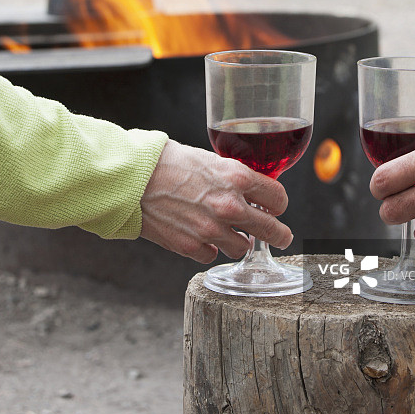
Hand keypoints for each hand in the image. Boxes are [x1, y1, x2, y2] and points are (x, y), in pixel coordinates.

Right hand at [140, 140, 290, 262]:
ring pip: (243, 247)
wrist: (131, 178)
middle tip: (282, 237)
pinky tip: (201, 236)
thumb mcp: (209, 159)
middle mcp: (230, 206)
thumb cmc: (167, 161)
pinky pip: (212, 254)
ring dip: (238, 241)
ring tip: (228, 233)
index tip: (274, 207)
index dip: (278, 203)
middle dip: (280, 234)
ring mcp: (211, 229)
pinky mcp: (190, 246)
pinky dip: (209, 248)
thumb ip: (232, 176)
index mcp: (238, 178)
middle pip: (272, 230)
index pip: (278, 198)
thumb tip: (248, 189)